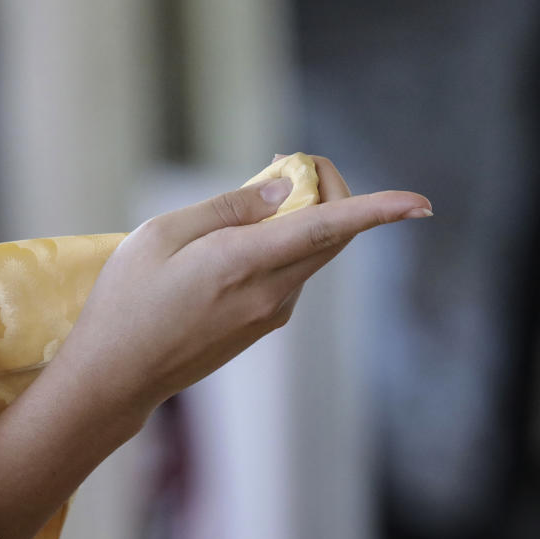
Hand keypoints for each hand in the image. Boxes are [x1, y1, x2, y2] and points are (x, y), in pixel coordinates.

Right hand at [0, 156, 430, 538]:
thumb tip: (286, 192)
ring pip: (310, 255)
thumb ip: (230, 207)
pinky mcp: (261, 328)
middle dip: (329, 191)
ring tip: (257, 195)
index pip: (329, 228)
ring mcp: (270, 316)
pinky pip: (290, 275)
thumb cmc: (128, 300)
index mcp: (246, 264)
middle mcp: (272, 294)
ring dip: (303, 218)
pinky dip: (285, 246)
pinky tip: (244, 238)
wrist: (117, 376)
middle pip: (330, 236)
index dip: (379, 211)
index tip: (421, 204)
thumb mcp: (164, 234)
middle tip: (288, 162)